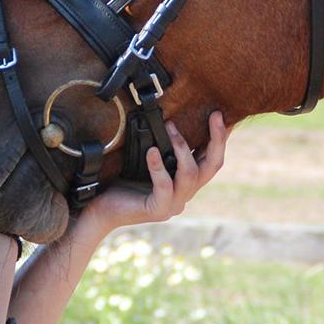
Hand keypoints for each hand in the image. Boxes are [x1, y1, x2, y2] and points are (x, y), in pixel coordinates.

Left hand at [78, 111, 227, 235]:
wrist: (101, 207)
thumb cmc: (123, 178)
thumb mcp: (149, 157)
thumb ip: (164, 146)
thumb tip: (172, 115)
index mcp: (186, 181)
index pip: (212, 159)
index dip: (221, 138)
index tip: (223, 114)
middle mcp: (185, 193)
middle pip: (213, 166)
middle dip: (217, 138)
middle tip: (214, 115)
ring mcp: (174, 204)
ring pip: (191, 174)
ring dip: (182, 147)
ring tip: (170, 127)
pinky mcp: (158, 210)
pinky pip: (164, 186)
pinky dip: (159, 167)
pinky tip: (152, 152)